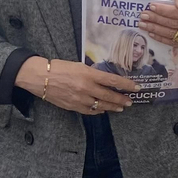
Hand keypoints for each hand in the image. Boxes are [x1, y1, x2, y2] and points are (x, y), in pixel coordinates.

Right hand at [14, 57, 136, 113]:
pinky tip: (103, 109)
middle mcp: (86, 87)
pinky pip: (90, 111)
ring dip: (112, 107)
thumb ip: (92, 73)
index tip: (136, 87)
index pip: (113, 80)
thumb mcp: (79, 65)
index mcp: (88, 74)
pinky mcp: (73, 106)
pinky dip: (98, 110)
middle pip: (109, 96)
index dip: (126, 85)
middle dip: (122, 99)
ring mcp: (80, 99)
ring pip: (101, 105)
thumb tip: (105, 80)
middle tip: (130, 101)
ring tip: (120, 107)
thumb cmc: (59, 67)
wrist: (41, 77)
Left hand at [138, 0, 177, 51]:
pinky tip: (152, 33)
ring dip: (156, 29)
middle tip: (144, 16)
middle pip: (175, 23)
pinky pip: (173, 43)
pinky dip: (161, 38)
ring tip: (144, 24)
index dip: (165, 10)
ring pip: (173, 34)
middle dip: (157, 19)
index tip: (152, 6)